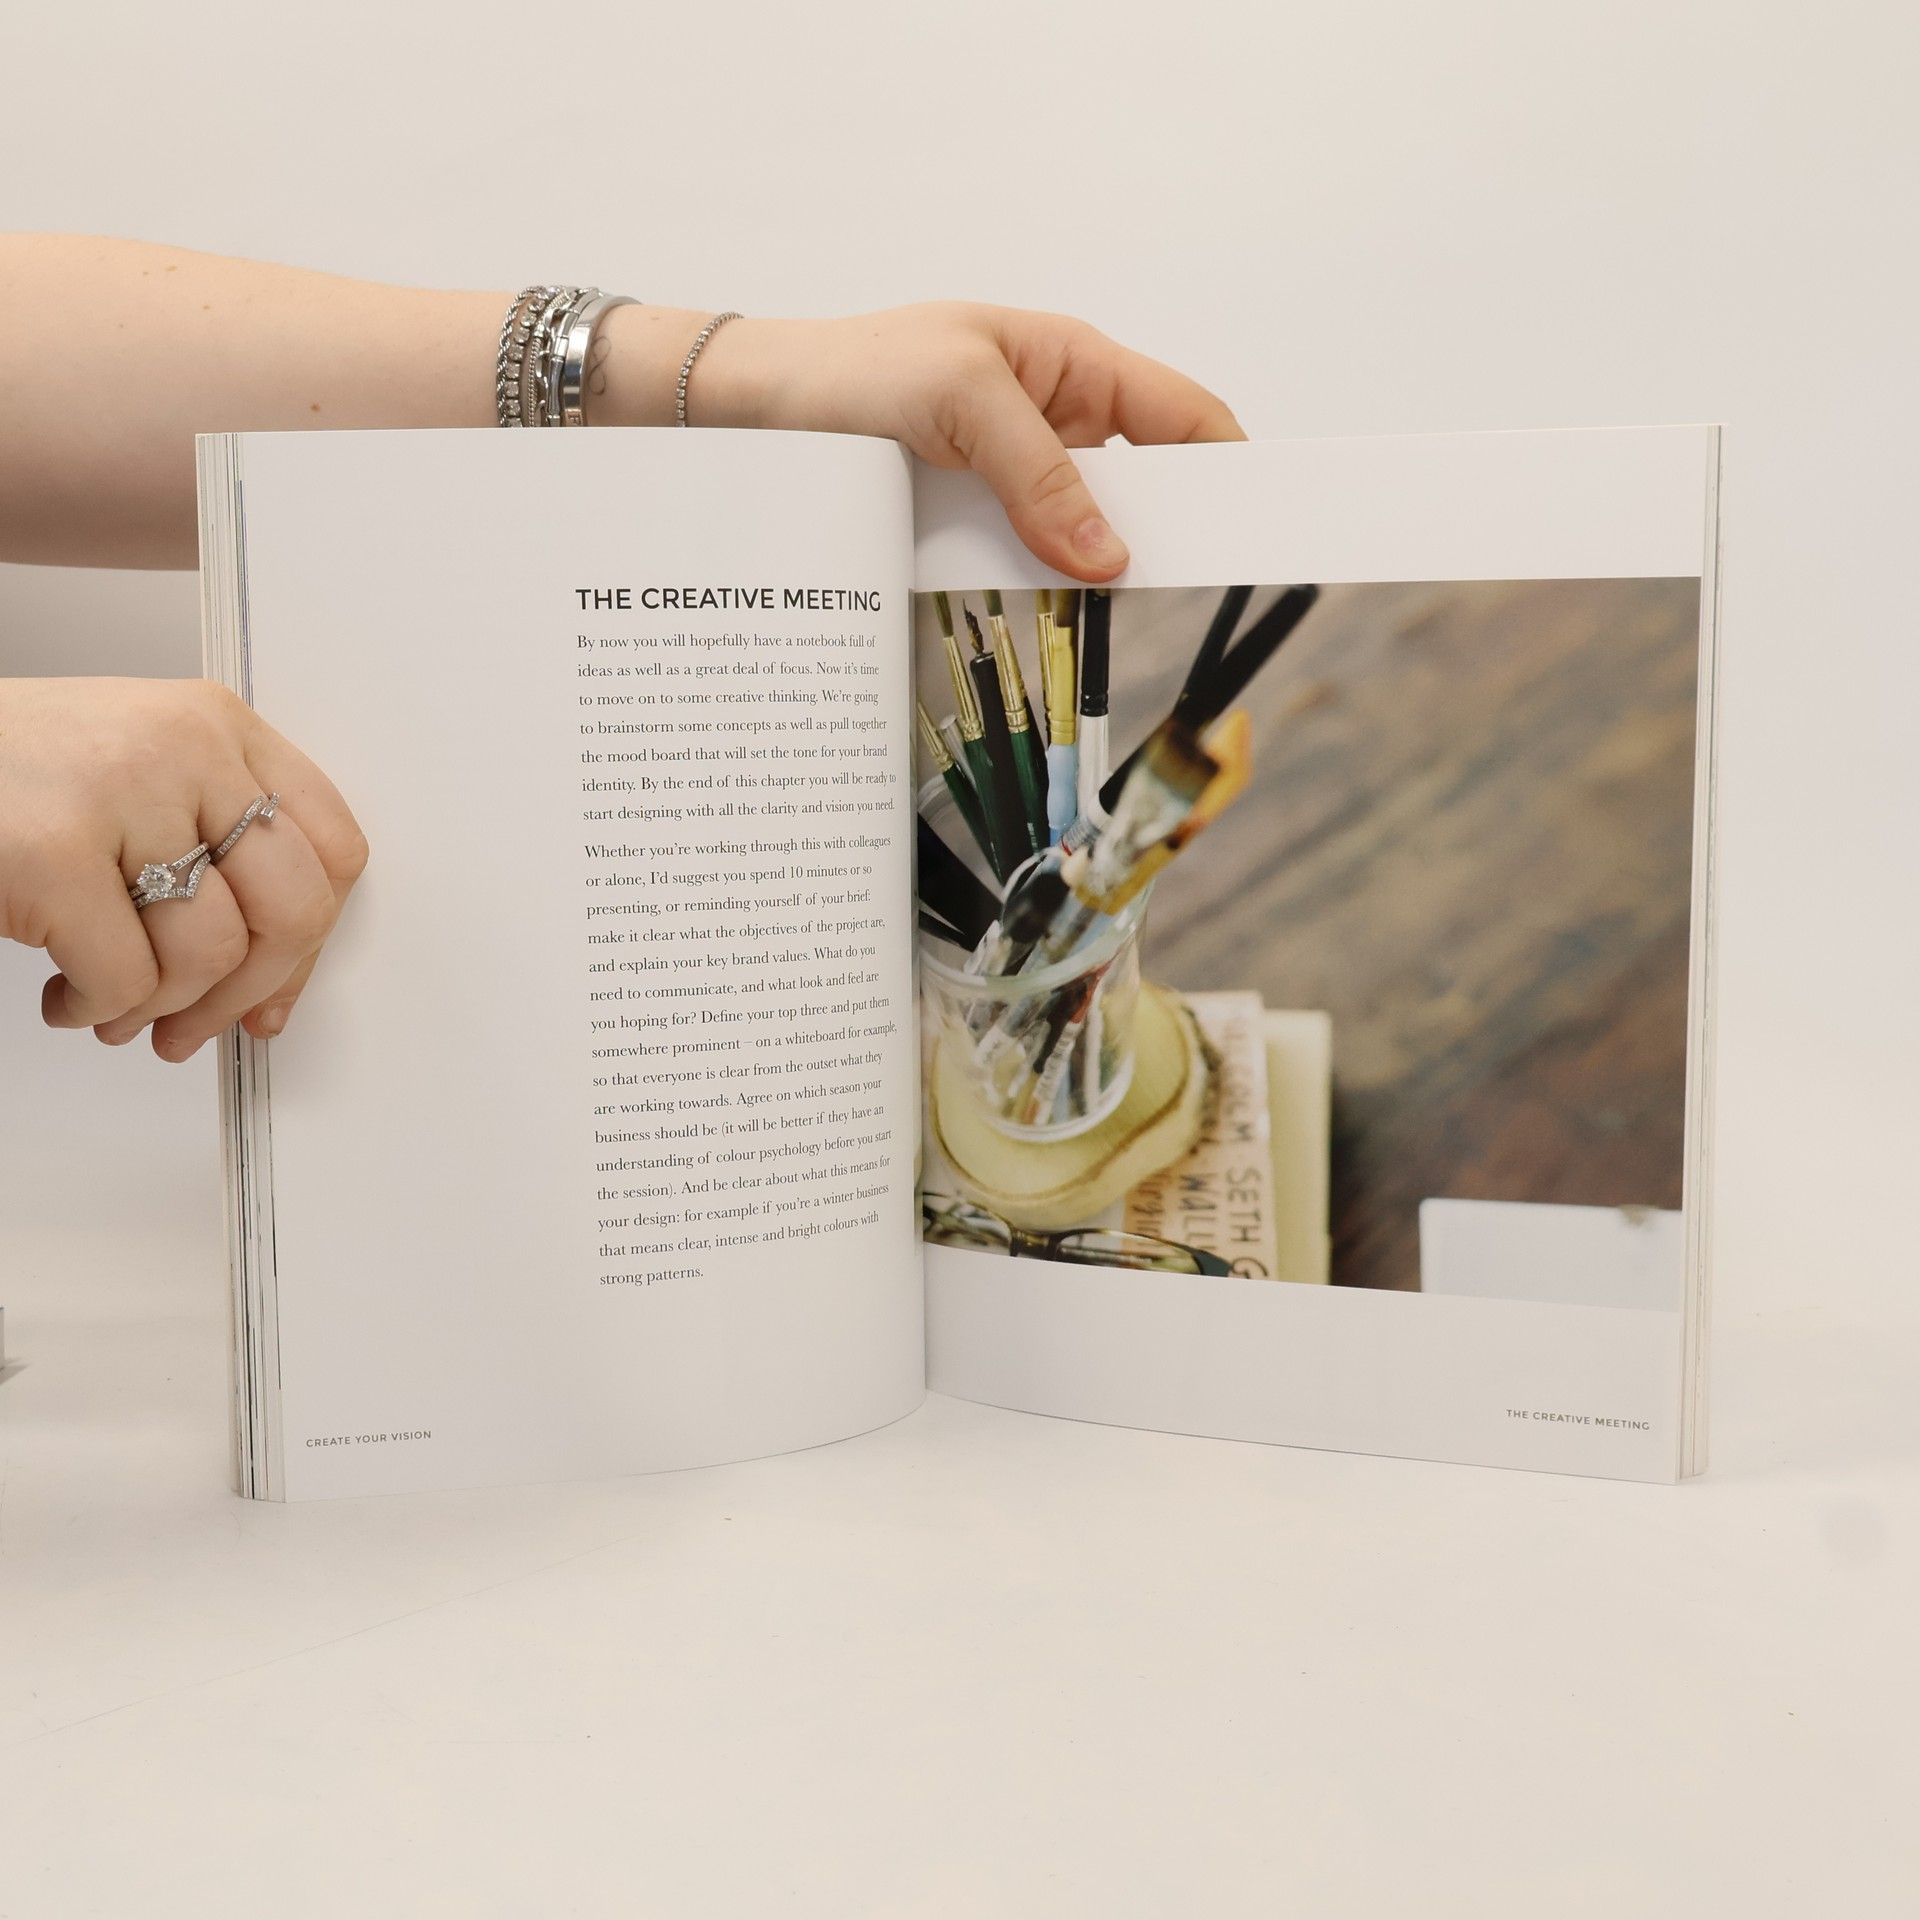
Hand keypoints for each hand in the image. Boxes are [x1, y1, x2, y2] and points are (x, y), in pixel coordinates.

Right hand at [0, 677, 367, 1057]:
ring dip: (164, 1008)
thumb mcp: (136, 781)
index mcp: (217, 725)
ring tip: (114, 1006)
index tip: (276, 985)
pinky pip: (129, 979)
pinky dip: (99, 1010)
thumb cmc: (7, 780)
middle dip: (250, 990)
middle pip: (295, 906)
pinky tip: (66, 996)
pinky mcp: (53, 851)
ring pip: (213, 952)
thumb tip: (276, 990)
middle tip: (197, 1023)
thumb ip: (216, 853)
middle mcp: (184, 746)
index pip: (334, 845)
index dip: (314, 937)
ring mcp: (120, 791)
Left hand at [695, 304, 1245, 579]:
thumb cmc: (853, 373)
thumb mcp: (959, 400)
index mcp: (1072, 366)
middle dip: (1166, 531)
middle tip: (1193, 583)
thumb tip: (1110, 559)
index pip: (1183, 416)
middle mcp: (1054, 423)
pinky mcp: (974, 527)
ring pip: (1084, 536)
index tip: (1263, 525)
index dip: (1231, 465)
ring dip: (1095, 571)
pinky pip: (1027, 564)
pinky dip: (1040, 589)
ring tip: (1115, 607)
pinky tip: (1051, 615)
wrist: (749, 414)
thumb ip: (1039, 475)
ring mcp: (1015, 480)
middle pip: (1142, 487)